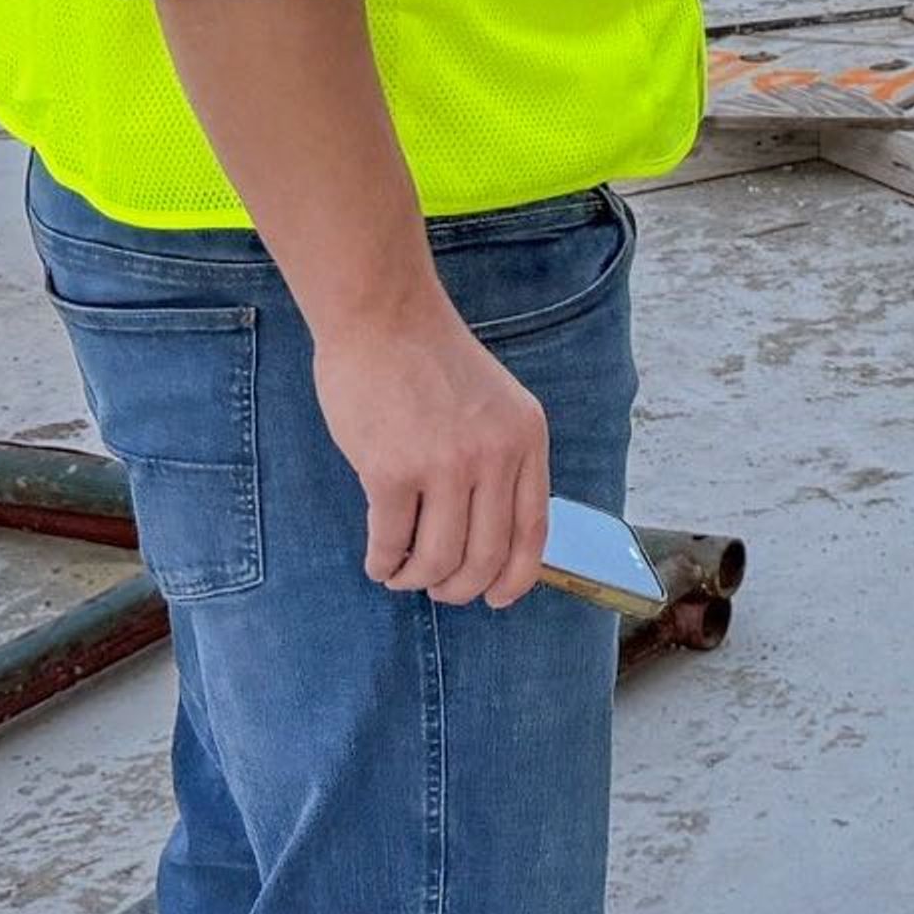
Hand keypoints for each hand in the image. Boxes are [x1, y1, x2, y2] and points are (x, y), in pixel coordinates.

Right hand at [310, 303, 553, 605]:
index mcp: (526, 439)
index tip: (496, 599)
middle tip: (436, 588)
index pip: (534, 531)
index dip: (516, 578)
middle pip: (485, 556)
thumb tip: (490, 538)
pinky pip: (390, 542)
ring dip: (417, 580)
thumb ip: (501, 459)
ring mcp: (445, 464)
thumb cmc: (432, 359)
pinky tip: (378, 560)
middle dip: (459, 588)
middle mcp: (494, 455)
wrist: (383, 315)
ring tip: (401, 575)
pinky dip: (383, 563)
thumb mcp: (495, 403)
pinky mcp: (391, 470)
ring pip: (438, 560)